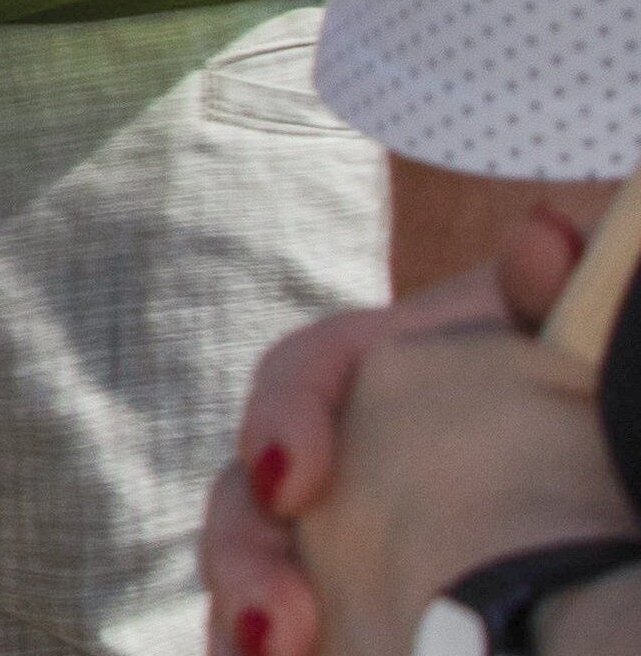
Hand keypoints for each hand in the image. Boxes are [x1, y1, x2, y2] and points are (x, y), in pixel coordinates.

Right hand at [214, 206, 592, 655]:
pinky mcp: (358, 594)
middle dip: (245, 555)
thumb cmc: (582, 376)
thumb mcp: (573, 329)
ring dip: (245, 608)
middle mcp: (347, 450)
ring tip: (270, 654)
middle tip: (279, 621)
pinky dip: (268, 644)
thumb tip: (544, 235)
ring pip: (257, 564)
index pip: (302, 373)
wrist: (608, 462)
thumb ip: (555, 285)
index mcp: (389, 369)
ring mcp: (345, 531)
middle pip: (251, 491)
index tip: (291, 483)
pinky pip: (295, 622)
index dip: (282, 419)